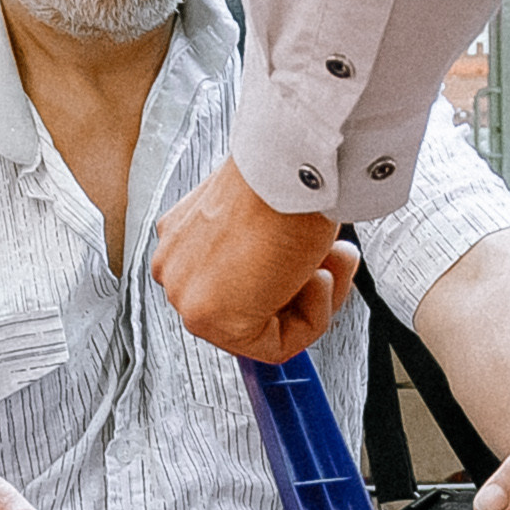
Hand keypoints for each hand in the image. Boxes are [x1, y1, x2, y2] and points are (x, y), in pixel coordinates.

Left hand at [152, 157, 359, 358]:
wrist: (291, 163)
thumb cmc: (287, 175)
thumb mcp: (270, 216)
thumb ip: (266, 250)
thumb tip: (293, 270)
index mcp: (183, 238)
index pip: (239, 286)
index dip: (292, 280)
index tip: (320, 258)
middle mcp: (176, 267)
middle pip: (251, 310)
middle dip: (303, 289)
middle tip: (334, 259)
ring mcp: (186, 294)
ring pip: (264, 331)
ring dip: (314, 300)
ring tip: (329, 259)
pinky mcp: (209, 318)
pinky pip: (275, 347)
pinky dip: (313, 320)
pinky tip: (318, 278)